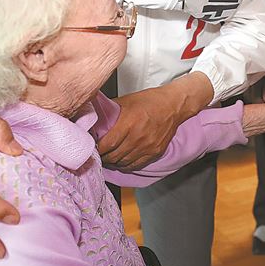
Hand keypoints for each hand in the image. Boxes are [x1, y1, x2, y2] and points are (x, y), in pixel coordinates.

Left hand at [97, 72, 212, 169]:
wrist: (174, 105)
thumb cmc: (150, 100)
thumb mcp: (127, 100)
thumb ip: (111, 111)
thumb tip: (95, 118)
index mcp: (129, 122)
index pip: (107, 143)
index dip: (97, 148)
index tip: (91, 147)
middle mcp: (138, 137)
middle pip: (114, 155)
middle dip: (103, 156)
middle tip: (96, 153)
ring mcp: (147, 146)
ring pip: (123, 162)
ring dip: (112, 161)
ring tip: (106, 157)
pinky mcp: (154, 152)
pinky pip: (135, 165)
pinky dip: (125, 164)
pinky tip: (120, 160)